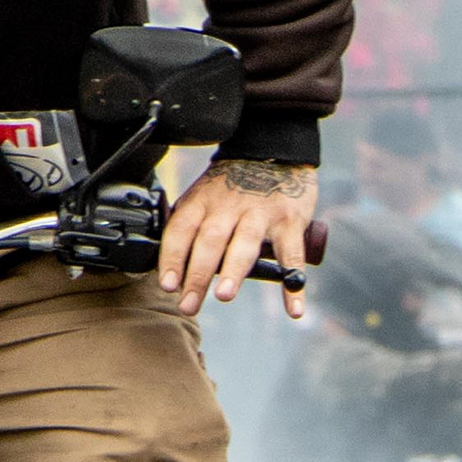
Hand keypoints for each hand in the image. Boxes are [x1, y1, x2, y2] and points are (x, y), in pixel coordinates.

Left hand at [158, 157, 314, 314]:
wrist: (274, 152)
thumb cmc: (233, 185)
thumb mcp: (203, 195)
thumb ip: (190, 227)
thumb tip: (170, 271)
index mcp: (203, 201)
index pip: (182, 230)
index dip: (173, 257)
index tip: (168, 285)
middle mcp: (229, 206)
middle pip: (210, 241)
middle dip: (198, 275)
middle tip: (188, 304)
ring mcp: (260, 213)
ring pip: (244, 243)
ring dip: (233, 271)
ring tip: (223, 295)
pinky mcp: (290, 221)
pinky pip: (292, 256)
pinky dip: (294, 285)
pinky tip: (293, 309)